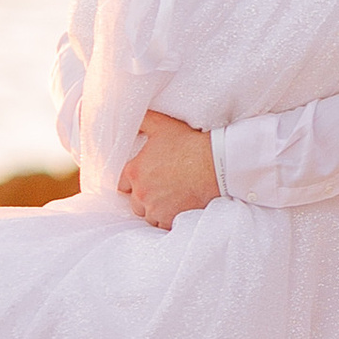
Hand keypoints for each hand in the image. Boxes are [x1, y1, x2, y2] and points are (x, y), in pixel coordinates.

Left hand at [121, 109, 219, 228]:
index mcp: (135, 171)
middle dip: (144, 196)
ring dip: (155, 209)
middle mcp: (141, 193)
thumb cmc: (189, 143)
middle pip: (135, 202)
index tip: (146, 177)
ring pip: (148, 215)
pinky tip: (178, 206)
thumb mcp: (163, 125)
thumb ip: (144, 120)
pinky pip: (163, 224)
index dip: (132, 181)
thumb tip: (131, 114)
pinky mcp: (170, 219)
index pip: (122, 184)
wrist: (216, 163)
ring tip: (170, 197)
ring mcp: (155, 209)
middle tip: (160, 186)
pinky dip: (168, 218)